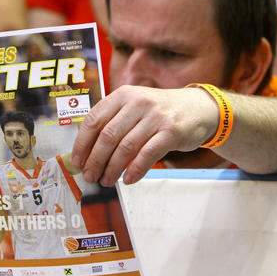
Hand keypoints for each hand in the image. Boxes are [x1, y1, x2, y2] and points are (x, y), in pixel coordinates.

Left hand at [71, 85, 218, 185]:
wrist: (199, 108)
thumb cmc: (159, 112)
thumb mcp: (134, 106)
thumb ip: (112, 121)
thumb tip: (86, 151)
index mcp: (122, 95)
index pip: (94, 120)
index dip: (82, 143)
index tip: (77, 161)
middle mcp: (137, 102)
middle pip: (108, 136)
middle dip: (95, 160)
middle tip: (90, 176)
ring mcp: (155, 117)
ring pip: (126, 148)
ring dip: (112, 169)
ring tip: (106, 180)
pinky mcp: (171, 132)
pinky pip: (147, 155)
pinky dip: (135, 170)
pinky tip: (128, 180)